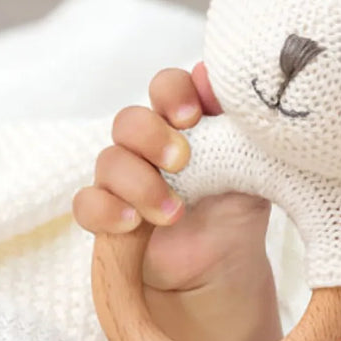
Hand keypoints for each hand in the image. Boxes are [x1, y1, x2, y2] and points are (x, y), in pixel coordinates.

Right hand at [73, 62, 271, 295]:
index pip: (168, 88)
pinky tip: (133, 224)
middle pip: (130, 120)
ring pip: (109, 161)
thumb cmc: (237, 206)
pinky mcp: (109, 216)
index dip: (173, 93)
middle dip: (151, 136)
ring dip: (140, 184)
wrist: (227, 265)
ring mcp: (126, 179)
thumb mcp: (253, 166)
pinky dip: (107, 211)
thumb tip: (208, 75)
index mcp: (185, 125)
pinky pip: (87, 204)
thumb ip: (236, 126)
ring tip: (174, 214)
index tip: (192, 116)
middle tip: (181, 161)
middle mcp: (149, 145)